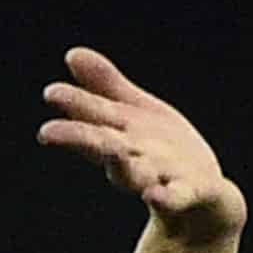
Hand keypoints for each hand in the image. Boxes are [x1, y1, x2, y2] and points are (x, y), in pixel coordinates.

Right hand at [38, 47, 246, 244]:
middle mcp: (132, 159)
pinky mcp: (187, 193)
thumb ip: (106, 87)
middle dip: (77, 138)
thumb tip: (71, 54)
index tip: (52, 93)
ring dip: (120, 165)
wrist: (205, 197)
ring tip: (112, 151)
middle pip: (102, 146)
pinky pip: (175, 196)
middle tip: (47, 133)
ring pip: (133, 172)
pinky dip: (164, 197)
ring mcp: (158, 177)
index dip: (73, 104)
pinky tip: (154, 195)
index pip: (92, 118)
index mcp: (118, 137)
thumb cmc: (162, 151)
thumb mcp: (134, 114)